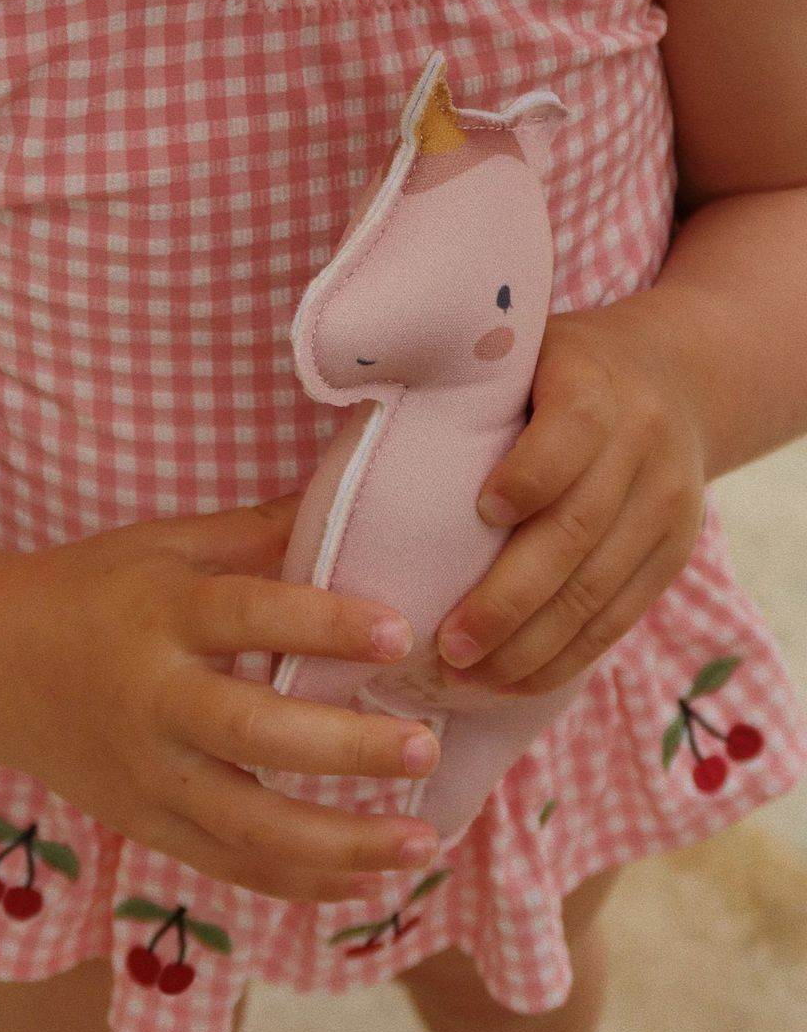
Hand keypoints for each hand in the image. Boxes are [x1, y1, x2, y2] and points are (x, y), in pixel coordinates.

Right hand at [0, 494, 443, 901]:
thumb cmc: (91, 587)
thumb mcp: (164, 543)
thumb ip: (255, 532)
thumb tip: (350, 499)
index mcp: (162, 614)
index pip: (249, 617)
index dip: (325, 622)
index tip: (399, 630)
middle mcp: (153, 699)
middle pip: (254, 735)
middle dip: (346, 749)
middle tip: (424, 745)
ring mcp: (147, 774)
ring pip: (248, 828)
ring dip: (341, 843)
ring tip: (422, 840)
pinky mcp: (144, 824)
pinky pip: (229, 867)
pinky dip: (300, 884)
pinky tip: (367, 882)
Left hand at [433, 297, 708, 696]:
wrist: (676, 379)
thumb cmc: (556, 371)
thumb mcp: (521, 351)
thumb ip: (462, 386)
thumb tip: (356, 417)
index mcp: (593, 383)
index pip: (572, 430)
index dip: (531, 474)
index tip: (482, 511)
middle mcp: (641, 442)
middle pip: (577, 529)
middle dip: (510, 597)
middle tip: (448, 642)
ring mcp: (666, 503)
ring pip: (598, 589)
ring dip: (532, 644)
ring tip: (469, 675)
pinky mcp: (674, 553)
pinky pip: (619, 617)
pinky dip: (565, 656)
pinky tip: (514, 680)